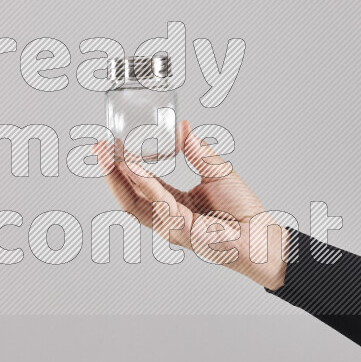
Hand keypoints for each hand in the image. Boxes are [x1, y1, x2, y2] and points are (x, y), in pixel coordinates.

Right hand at [93, 120, 287, 289]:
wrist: (261, 234)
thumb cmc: (243, 212)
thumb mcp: (216, 170)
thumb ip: (197, 151)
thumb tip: (183, 127)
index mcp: (172, 204)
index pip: (139, 185)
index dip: (122, 166)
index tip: (110, 146)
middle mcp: (167, 217)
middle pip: (128, 195)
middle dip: (110, 172)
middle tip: (99, 148)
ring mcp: (171, 227)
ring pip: (135, 202)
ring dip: (119, 177)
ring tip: (109, 155)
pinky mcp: (182, 230)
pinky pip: (159, 204)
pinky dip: (145, 184)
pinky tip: (134, 167)